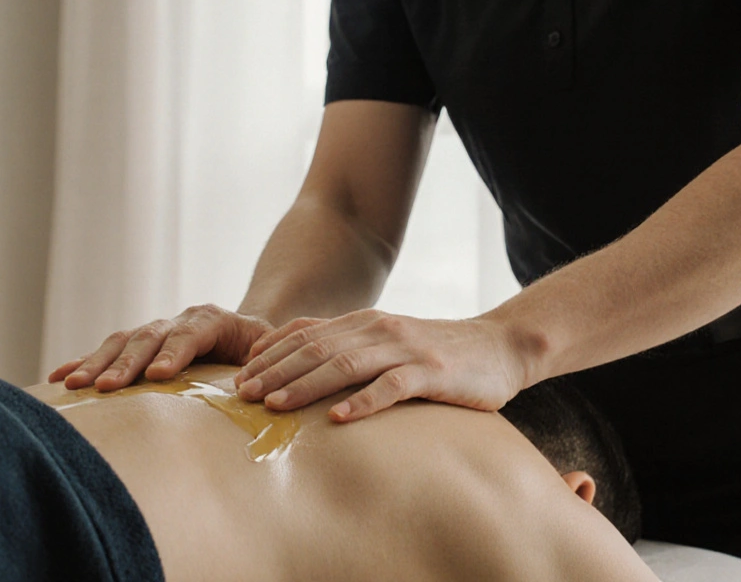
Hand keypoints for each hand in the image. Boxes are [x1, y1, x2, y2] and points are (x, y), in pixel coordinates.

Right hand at [47, 305, 294, 390]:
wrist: (248, 335)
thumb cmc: (263, 350)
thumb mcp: (273, 350)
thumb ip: (268, 359)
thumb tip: (259, 376)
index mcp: (213, 320)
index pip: (191, 334)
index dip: (175, 353)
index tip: (159, 375)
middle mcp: (179, 321)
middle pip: (150, 337)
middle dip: (127, 363)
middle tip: (107, 387)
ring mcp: (155, 332)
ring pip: (122, 342)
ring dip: (98, 364)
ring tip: (75, 385)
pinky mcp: (138, 347)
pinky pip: (107, 352)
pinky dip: (83, 362)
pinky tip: (58, 377)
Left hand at [232, 309, 531, 421]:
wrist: (501, 347)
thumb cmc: (440, 354)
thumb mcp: (390, 343)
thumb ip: (351, 349)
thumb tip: (298, 368)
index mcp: (366, 322)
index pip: (307, 332)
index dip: (270, 352)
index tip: (239, 375)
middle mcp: (380, 329)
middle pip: (317, 348)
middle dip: (276, 370)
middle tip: (243, 395)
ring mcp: (406, 349)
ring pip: (346, 364)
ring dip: (306, 384)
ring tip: (275, 405)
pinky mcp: (432, 372)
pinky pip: (392, 387)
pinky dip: (362, 402)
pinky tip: (338, 419)